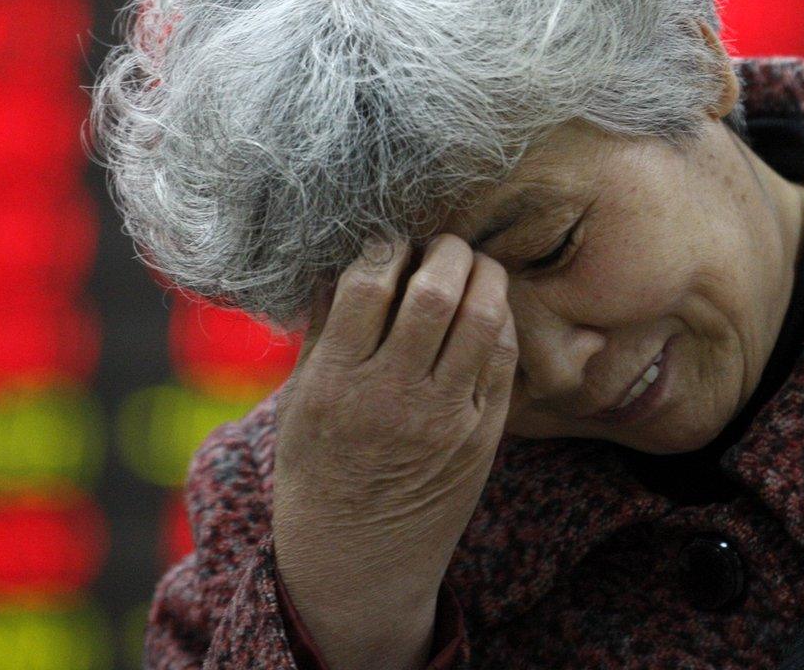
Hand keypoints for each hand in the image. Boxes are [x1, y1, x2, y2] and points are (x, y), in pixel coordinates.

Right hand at [272, 233, 519, 669]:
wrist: (357, 563)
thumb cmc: (319, 473)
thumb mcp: (300, 403)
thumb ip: (323, 333)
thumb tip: (344, 260)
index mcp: (335, 383)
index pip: (367, 287)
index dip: (385, 247)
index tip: (391, 240)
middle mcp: (391, 398)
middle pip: (435, 293)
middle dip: (446, 251)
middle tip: (445, 243)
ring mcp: (443, 419)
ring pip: (481, 320)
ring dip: (484, 276)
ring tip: (475, 266)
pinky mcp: (482, 438)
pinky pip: (503, 360)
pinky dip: (501, 322)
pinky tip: (490, 310)